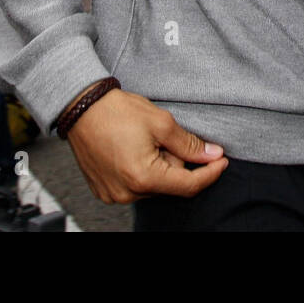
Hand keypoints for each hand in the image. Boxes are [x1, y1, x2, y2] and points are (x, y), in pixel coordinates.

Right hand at [66, 87, 227, 202]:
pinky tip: (134, 148)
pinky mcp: (105, 190)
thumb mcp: (161, 123)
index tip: (222, 160)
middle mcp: (127, 193)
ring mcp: (113, 194)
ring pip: (154, 184)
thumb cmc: (117, 112)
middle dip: (177, 161)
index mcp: (143, 178)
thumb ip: (189, 144)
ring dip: (158, 164)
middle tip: (164, 136)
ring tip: (144, 140)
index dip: (210, 173)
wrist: (81, 108)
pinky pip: (135, 185)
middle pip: (170, 184)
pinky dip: (142, 169)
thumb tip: (212, 154)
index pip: (188, 186)